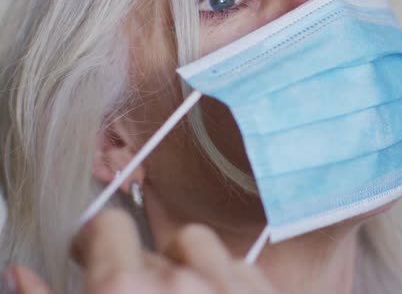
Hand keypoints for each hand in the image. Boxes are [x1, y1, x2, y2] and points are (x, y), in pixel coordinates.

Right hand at [9, 209, 275, 293]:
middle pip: (156, 246)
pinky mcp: (267, 292)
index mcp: (126, 292)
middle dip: (145, 271)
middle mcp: (181, 284)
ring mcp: (231, 288)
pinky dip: (227, 281)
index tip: (93, 253)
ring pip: (200, 248)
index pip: (107, 225)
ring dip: (189, 271)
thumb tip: (18, 273)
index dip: (97, 241)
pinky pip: (241, 265)